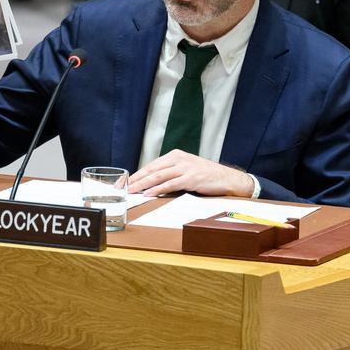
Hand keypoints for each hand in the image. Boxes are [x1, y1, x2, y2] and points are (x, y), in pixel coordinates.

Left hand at [127, 149, 254, 197]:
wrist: (227, 178)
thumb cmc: (206, 176)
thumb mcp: (186, 170)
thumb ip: (170, 174)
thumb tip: (151, 184)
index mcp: (175, 155)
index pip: (151, 165)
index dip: (137, 174)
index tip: (124, 182)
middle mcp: (179, 159)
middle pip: (152, 170)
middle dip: (135, 179)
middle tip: (122, 187)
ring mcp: (185, 168)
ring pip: (158, 176)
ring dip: (143, 185)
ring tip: (131, 191)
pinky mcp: (191, 178)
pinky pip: (170, 184)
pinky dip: (158, 189)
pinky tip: (148, 194)